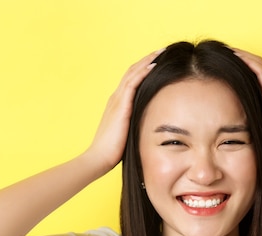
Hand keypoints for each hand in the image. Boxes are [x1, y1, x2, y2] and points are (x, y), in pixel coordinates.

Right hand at [85, 48, 163, 170]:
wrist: (99, 158)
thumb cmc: (113, 152)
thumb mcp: (127, 135)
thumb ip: (136, 127)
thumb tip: (150, 130)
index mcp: (117, 104)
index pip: (131, 81)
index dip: (143, 69)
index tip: (157, 62)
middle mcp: (116, 98)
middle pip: (132, 72)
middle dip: (147, 59)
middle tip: (161, 51)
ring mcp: (117, 100)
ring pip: (133, 73)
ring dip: (147, 60)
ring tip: (161, 52)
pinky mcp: (121, 106)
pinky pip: (133, 83)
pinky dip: (143, 72)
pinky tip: (154, 65)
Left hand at [233, 48, 261, 161]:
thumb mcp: (259, 128)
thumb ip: (249, 122)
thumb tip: (232, 129)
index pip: (254, 75)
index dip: (241, 67)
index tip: (225, 65)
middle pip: (255, 65)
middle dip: (240, 58)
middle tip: (223, 53)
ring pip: (256, 63)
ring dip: (241, 55)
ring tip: (226, 50)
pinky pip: (259, 69)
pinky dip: (247, 60)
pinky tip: (234, 55)